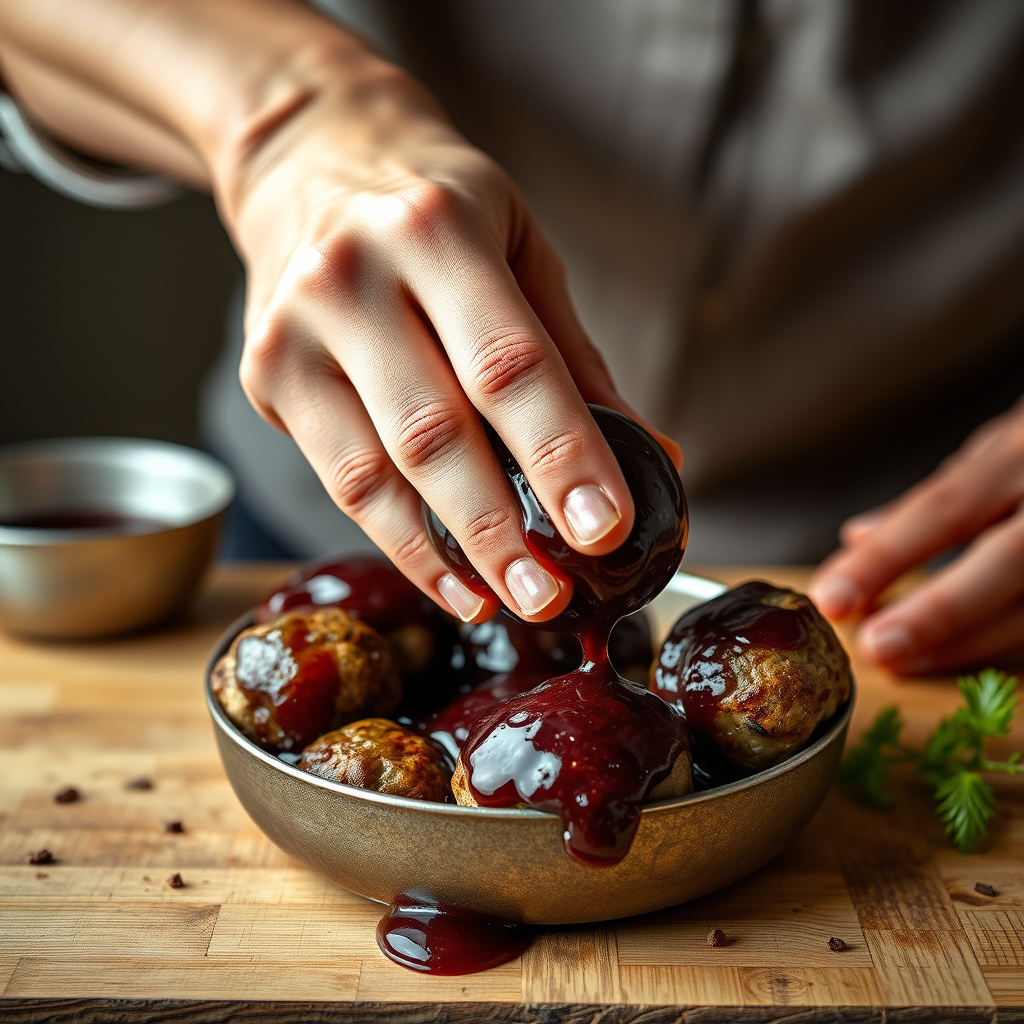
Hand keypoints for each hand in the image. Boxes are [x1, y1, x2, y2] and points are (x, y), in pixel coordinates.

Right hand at [0, 0, 679, 624]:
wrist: (310, 164)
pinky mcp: (266, 377)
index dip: (561, 454)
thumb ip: (574, 355)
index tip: (606, 525)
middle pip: (434, 430)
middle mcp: (350, 275)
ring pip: (375, 472)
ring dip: (447, 553)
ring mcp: (295, 330)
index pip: (508, 362)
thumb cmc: (433, 209)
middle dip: (500, 527)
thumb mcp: (519, 247)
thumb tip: (649, 454)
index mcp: (435, 228)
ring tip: (505, 600)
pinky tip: (449, 578)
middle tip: (552, 592)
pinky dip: (401, 542)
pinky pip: (341, 483)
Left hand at [809, 399, 1023, 673]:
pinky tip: (966, 656)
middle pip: (1003, 559)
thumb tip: (857, 535)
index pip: (943, 507)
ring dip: (972, 641)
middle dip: (936, 611)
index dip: (886, 556)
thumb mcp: (1000, 448)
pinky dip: (1010, 642)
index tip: (831, 598)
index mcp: (1021, 451)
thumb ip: (937, 498)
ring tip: (906, 662)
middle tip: (876, 649)